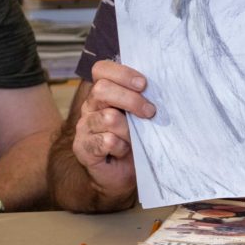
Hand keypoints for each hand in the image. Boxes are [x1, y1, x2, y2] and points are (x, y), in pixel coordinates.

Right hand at [72, 60, 154, 199]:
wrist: (124, 175)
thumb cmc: (136, 141)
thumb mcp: (141, 116)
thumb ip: (144, 99)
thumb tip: (161, 88)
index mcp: (103, 93)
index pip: (101, 69)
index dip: (122, 73)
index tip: (144, 84)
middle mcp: (90, 106)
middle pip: (102, 90)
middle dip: (131, 100)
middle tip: (150, 112)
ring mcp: (84, 126)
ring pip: (109, 118)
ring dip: (129, 130)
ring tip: (134, 139)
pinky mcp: (83, 147)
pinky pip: (107, 141)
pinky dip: (120, 147)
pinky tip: (122, 151)